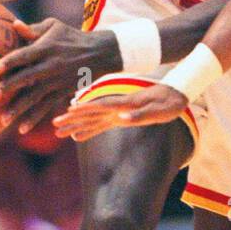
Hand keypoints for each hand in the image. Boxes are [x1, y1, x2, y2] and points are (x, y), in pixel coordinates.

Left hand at [0, 20, 117, 133]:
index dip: (12, 60)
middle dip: (9, 86)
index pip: (26, 54)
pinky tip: (22, 129)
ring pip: (35, 96)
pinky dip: (34, 118)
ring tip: (3, 120)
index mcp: (46, 48)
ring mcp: (56, 81)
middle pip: (27, 77)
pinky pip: (46, 107)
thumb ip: (33, 29)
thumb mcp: (55, 27)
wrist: (100, 53)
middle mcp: (50, 65)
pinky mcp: (62, 92)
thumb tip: (13, 25)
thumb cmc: (71, 36)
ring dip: (18, 108)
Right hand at [53, 82, 187, 142]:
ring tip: (58, 131)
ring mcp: (117, 112)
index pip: (101, 106)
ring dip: (76, 124)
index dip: (85, 109)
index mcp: (126, 104)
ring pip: (93, 119)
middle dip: (73, 118)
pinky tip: (77, 136)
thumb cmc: (169, 103)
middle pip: (92, 112)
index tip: (69, 111)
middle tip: (54, 124)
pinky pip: (101, 125)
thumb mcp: (159, 111)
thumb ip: (140, 116)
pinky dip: (88, 130)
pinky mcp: (120, 117)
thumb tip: (121, 120)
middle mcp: (118, 107)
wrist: (176, 93)